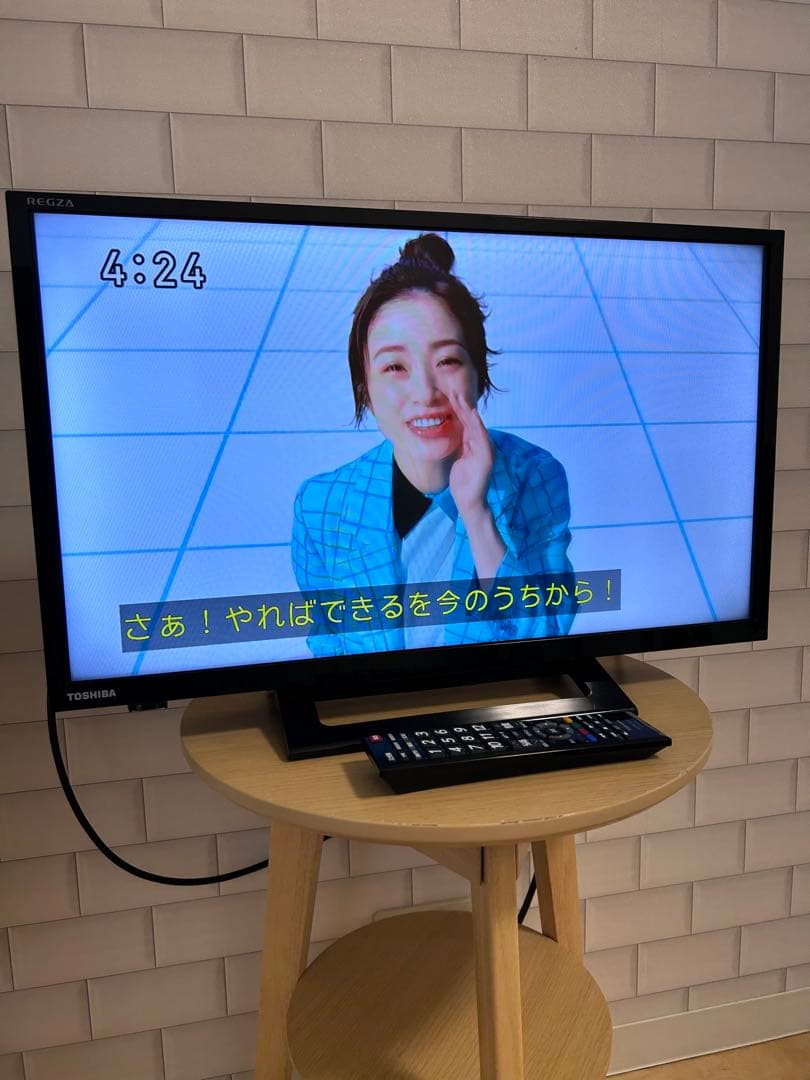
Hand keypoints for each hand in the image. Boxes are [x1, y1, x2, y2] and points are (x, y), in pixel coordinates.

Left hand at [448, 391, 493, 520]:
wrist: (469, 501)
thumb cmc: (463, 483)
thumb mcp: (459, 459)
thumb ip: (461, 445)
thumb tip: (456, 432)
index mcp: (475, 445)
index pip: (466, 424)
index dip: (459, 410)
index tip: (450, 396)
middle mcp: (482, 445)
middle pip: (471, 422)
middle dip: (462, 406)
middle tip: (453, 390)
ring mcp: (486, 450)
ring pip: (476, 426)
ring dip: (468, 411)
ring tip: (460, 398)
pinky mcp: (487, 457)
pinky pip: (481, 437)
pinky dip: (477, 425)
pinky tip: (472, 414)